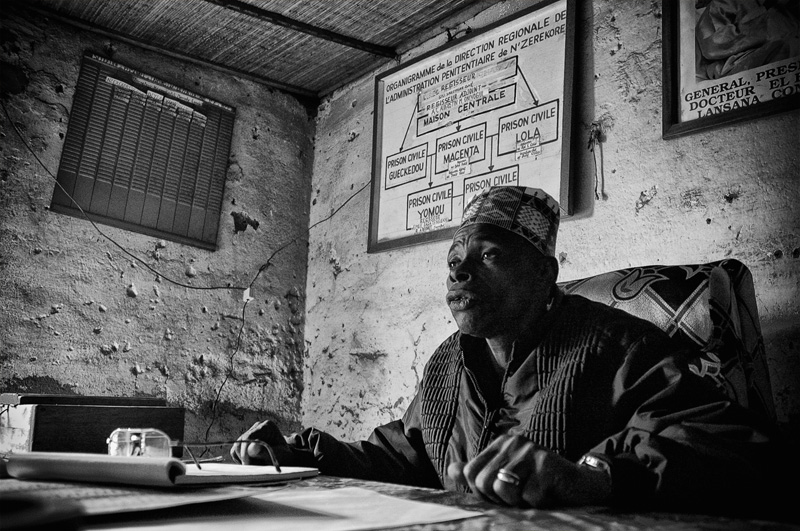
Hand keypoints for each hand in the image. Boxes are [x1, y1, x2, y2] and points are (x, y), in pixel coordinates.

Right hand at [230, 420, 292, 465]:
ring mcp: (249, 432)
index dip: (245, 451)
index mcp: (267, 426)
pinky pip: (235, 451)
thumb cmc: (283, 457)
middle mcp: (257, 426)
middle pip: (241, 441)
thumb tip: (252, 446)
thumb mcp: (278, 455)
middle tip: (250, 468)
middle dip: (244, 457)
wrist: (284, 459)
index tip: (247, 464)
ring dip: (242, 459)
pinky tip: (250, 463)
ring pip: (236, 447)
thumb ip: (264, 451)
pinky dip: (239, 459)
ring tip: (254, 465)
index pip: (249, 436)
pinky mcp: (244, 441)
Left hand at [447, 434, 611, 507]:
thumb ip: (479, 473)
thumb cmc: (542, 484)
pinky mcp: (546, 466)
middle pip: (483, 481)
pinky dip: (537, 504)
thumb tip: (452, 469)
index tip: (502, 496)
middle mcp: (514, 442)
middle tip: (521, 497)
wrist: (582, 485)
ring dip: (518, 502)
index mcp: (502, 443)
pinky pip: (528, 497)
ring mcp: (530, 451)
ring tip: (534, 495)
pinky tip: (549, 495)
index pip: (471, 472)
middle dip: (499, 499)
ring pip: (503, 489)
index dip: (482, 492)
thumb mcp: (508, 478)